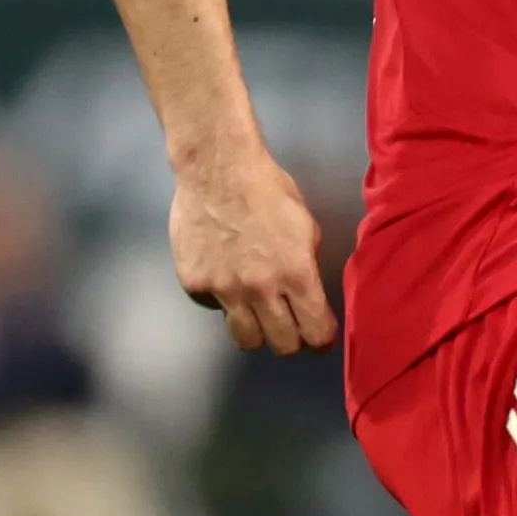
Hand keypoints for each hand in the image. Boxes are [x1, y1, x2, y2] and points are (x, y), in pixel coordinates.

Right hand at [171, 150, 335, 351]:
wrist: (217, 170)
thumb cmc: (268, 191)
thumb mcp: (305, 227)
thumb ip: (306, 266)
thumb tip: (309, 293)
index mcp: (297, 274)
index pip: (316, 331)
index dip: (321, 340)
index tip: (319, 339)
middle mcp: (261, 289)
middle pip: (282, 345)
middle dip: (291, 340)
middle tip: (289, 326)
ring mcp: (225, 289)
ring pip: (246, 340)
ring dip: (257, 331)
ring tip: (257, 313)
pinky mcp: (195, 284)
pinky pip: (214, 308)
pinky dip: (222, 301)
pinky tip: (225, 277)